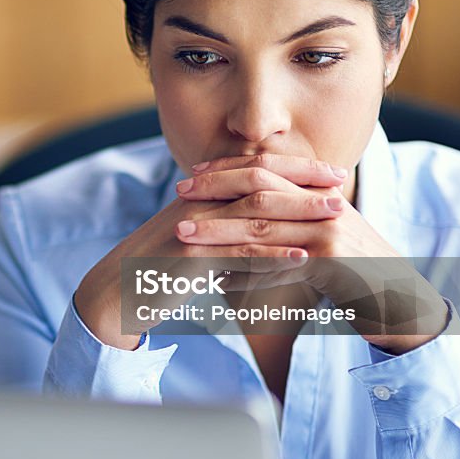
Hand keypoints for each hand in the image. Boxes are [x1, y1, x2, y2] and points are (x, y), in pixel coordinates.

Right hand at [73, 155, 344, 349]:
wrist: (118, 290)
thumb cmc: (157, 268)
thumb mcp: (194, 239)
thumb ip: (224, 228)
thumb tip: (258, 229)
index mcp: (201, 194)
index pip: (254, 169)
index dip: (293, 168)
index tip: (329, 172)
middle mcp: (198, 202)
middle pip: (259, 181)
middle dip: (303, 182)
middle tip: (341, 185)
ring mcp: (196, 227)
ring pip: (255, 212)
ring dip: (300, 212)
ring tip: (337, 217)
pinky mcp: (193, 257)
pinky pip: (240, 252)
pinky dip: (275, 253)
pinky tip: (303, 258)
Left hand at [175, 155, 448, 352]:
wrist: (404, 305)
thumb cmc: (359, 277)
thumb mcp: (325, 242)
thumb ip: (293, 227)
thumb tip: (250, 227)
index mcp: (320, 195)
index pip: (268, 170)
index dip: (228, 169)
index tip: (194, 174)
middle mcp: (324, 205)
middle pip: (260, 187)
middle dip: (215, 188)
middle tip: (179, 192)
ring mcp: (329, 230)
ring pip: (261, 223)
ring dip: (218, 229)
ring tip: (184, 233)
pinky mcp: (332, 260)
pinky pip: (277, 261)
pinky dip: (244, 268)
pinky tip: (217, 276)